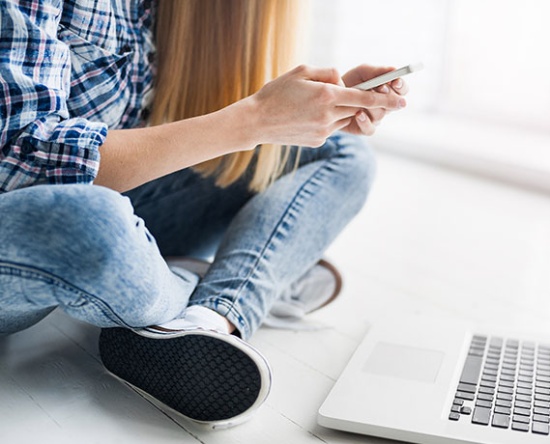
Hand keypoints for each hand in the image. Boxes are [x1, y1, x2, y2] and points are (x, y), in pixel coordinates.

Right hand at [248, 64, 405, 146]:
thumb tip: (342, 81)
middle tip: (350, 97)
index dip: (385, 99)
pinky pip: (331, 129)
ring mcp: (323, 131)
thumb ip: (328, 73)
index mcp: (326, 96)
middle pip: (355, 108)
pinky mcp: (317, 141)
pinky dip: (326, 121)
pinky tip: (305, 117)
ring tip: (313, 106)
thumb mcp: (301, 72)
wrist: (257, 122)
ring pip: (344, 119)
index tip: (402, 101)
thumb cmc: (276, 93)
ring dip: (339, 111)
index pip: (364, 98)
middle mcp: (328, 115)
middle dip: (359, 103)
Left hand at [341, 64, 409, 135]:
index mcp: (388, 91)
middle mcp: (384, 106)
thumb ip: (377, 72)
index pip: (402, 90)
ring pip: (381, 115)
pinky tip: (358, 114)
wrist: (331, 97)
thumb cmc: (349, 82)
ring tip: (362, 99)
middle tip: (381, 87)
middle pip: (395, 104)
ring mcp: (375, 118)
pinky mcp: (364, 129)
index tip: (395, 81)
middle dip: (388, 95)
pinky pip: (370, 129)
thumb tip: (394, 69)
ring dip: (373, 106)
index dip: (401, 86)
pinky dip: (365, 122)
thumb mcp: (362, 72)